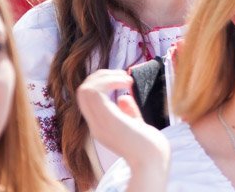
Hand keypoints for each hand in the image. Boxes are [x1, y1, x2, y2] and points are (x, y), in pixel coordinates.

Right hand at [77, 69, 169, 186]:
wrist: (152, 158)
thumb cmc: (148, 144)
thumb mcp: (135, 124)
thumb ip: (128, 112)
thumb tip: (122, 97)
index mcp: (100, 125)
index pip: (87, 99)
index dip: (101, 83)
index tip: (123, 80)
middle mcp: (95, 124)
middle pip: (82, 91)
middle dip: (101, 76)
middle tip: (123, 76)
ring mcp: (98, 122)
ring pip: (85, 89)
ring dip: (105, 76)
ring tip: (125, 78)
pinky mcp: (106, 119)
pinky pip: (94, 91)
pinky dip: (110, 80)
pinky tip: (126, 83)